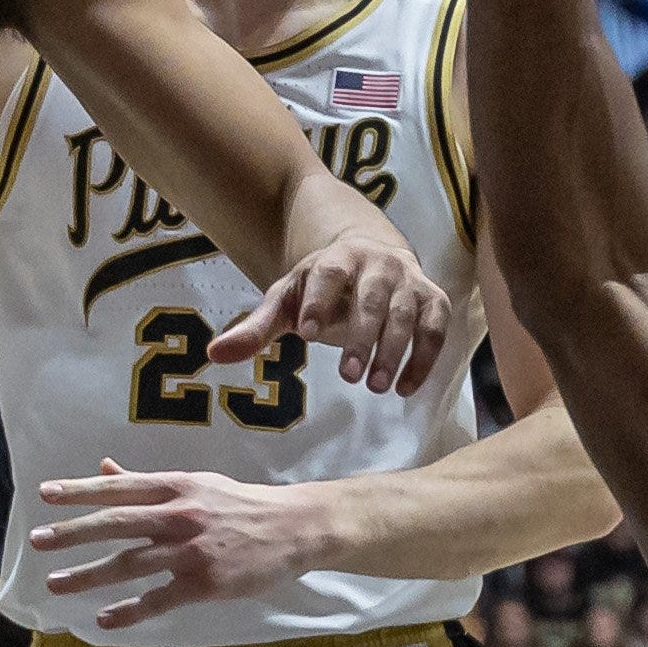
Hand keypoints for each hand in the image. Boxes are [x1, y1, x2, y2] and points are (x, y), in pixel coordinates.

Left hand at [30, 463, 335, 631]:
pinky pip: (158, 599)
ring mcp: (191, 551)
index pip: (118, 487)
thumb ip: (148, 482)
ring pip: (129, 563)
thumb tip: (104, 467)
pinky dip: (128, 610)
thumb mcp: (196, 483)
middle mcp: (179, 515)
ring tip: (56, 584)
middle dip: (72, 533)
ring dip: (88, 575)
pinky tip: (103, 619)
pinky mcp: (204, 584)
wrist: (294, 528)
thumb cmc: (242, 505)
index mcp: (176, 487)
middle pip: (115, 523)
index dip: (79, 491)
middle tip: (37, 541)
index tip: (45, 495)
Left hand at [207, 218, 447, 393]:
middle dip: (362, 337)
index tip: (305, 333)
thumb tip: (212, 356)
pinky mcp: (433, 301)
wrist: (372, 256)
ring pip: (407, 315)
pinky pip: (435, 329)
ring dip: (394, 352)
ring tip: (378, 388)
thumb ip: (254, 329)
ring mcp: (409, 282)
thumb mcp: (285, 302)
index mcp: (337, 259)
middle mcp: (378, 265)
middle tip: (349, 377)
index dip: (318, 301)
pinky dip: (425, 358)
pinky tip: (406, 390)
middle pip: (373, 298)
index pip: (328, 276)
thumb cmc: (321, 289)